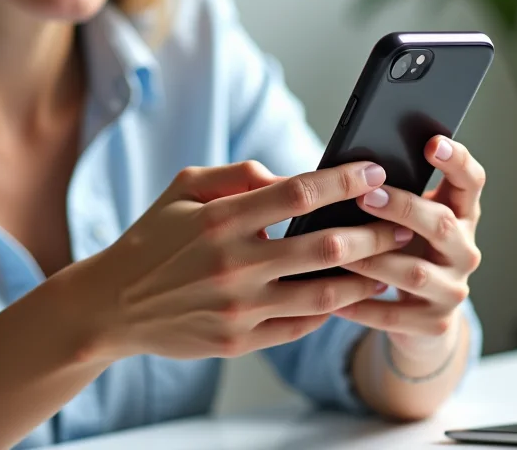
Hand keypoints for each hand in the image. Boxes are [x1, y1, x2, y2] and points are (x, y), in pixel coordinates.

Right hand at [81, 161, 412, 360]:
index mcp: (221, 219)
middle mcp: (234, 264)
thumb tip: (291, 175)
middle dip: (374, 232)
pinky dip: (331, 310)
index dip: (344, 182)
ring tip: (391, 264)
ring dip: (365, 277)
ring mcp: (238, 308)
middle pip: (324, 246)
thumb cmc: (153, 238)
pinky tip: (352, 295)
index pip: (298, 193)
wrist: (112, 306)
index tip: (375, 174)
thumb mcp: (184, 188)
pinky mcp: (239, 341)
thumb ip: (239, 174)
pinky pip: (300, 326)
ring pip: (324, 293)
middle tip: (404, 223)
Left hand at [334, 136, 483, 357]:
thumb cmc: (405, 250)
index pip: (471, 181)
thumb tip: (343, 171)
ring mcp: (453, 289)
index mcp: (461, 215)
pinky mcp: (434, 324)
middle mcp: (464, 250)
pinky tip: (332, 296)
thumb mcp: (408, 221)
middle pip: (441, 223)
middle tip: (364, 196)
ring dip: (373, 258)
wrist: (421, 315)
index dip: (456, 160)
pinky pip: (392, 315)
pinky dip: (360, 305)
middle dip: (402, 207)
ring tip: (337, 247)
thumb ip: (392, 196)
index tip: (432, 143)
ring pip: (414, 272)